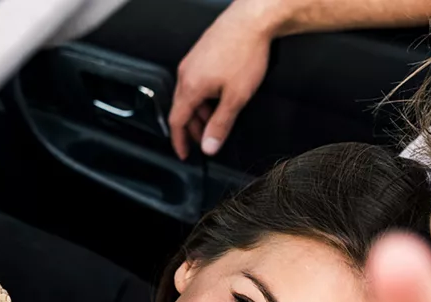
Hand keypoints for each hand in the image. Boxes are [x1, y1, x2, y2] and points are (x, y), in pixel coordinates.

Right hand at [169, 1, 275, 159]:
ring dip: (199, 112)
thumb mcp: (236, 97)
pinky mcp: (201, 52)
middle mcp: (186, 72)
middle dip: (192, 128)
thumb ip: (221, 125)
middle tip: (204, 140)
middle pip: (182, 109)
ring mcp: (192, 60)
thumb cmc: (246, 51)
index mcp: (190, 86)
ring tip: (215, 120)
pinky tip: (218, 97)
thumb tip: (210, 145)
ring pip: (189, 94)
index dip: (179, 141)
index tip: (184, 153)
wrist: (253, 19)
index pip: (176, 122)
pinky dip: (203, 95)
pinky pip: (195, 80)